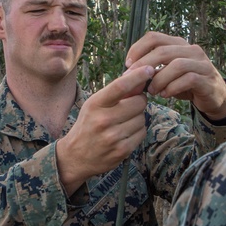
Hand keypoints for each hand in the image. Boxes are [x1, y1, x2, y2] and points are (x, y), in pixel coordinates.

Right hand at [55, 65, 153, 195]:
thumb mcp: (94, 105)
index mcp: (95, 104)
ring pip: (142, 118)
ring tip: (123, 122)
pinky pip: (142, 132)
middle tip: (130, 105)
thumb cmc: (88, 125)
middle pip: (138, 102)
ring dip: (138, 118)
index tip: (150, 69)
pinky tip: (125, 133)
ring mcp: (113, 137)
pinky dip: (138, 131)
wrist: (75, 157)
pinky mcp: (122, 150)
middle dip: (139, 101)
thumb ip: (115, 93)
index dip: (138, 76)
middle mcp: (103, 120)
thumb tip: (140, 77)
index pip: (120, 86)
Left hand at [125, 31, 225, 120]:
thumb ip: (152, 71)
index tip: (128, 65)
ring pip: (177, 65)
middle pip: (163, 51)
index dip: (137, 49)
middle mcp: (191, 50)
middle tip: (134, 80)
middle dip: (145, 66)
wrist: (214, 97)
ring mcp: (201, 63)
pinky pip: (189, 79)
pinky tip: (165, 95)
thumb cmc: (186, 84)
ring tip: (152, 91)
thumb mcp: (167, 74)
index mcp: (178, 44)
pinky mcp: (207, 78)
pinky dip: (173, 87)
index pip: (154, 37)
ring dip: (160, 79)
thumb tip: (128, 74)